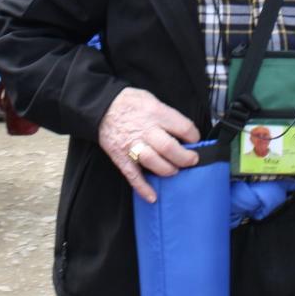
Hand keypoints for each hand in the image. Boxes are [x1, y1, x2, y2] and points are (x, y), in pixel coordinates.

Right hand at [98, 87, 200, 202]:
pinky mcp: (121, 156)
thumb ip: (167, 115)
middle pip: (170, 148)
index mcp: (155, 113)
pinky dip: (143, 188)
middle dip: (185, 158)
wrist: (101, 106)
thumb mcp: (151, 99)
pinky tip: (153, 196)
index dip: (194, 137)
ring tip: (173, 169)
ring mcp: (132, 145)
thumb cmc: (128, 102)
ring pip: (154, 163)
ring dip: (168, 170)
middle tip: (191, 160)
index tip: (194, 140)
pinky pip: (133, 175)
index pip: (184, 128)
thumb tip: (183, 131)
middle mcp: (145, 130)